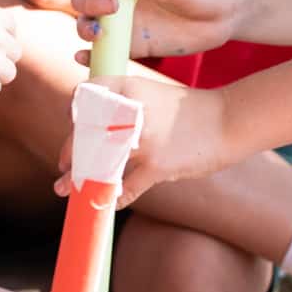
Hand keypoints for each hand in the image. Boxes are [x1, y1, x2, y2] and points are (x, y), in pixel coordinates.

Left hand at [54, 74, 238, 203]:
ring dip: (82, 180)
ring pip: (100, 164)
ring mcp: (141, 139)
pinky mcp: (156, 165)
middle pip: (86, 135)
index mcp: (127, 87)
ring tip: (68, 189)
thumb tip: (96, 126)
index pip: (85, 97)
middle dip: (71, 154)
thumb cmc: (188, 110)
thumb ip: (125, 104)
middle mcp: (129, 110)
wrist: (228, 119)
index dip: (74, 116)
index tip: (73, 130)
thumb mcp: (151, 94)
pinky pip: (126, 187)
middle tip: (63, 168)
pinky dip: (115, 198)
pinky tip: (110, 203)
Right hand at [71, 0, 240, 57]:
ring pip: (88, 23)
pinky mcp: (133, 46)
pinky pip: (106, 51)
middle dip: (88, 2)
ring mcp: (123, 22)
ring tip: (98, 33)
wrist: (226, 15)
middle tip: (112, 8)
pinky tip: (85, 59)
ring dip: (84, 28)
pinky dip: (90, 57)